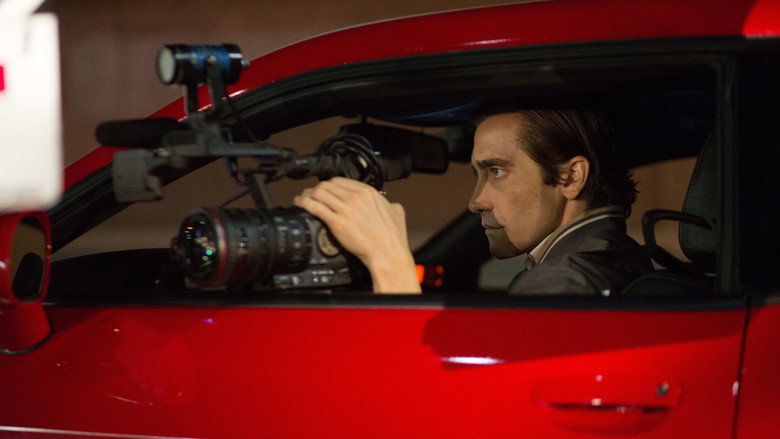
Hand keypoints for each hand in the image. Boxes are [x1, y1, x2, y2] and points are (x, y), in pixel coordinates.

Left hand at [293, 177, 420, 293]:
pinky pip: (316, 207)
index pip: (340, 181)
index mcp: (368, 192)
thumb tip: (390, 204)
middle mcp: (356, 197)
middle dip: (316, 189)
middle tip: (311, 195)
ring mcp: (346, 209)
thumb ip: (390, 205)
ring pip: (319, 193)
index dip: (329, 185)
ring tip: (303, 199)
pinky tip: (300, 204)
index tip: (325, 190)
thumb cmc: (393, 238)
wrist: (388, 254)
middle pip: (327, 185)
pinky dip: (305, 203)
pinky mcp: (338, 222)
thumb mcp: (397, 213)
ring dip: (308, 194)